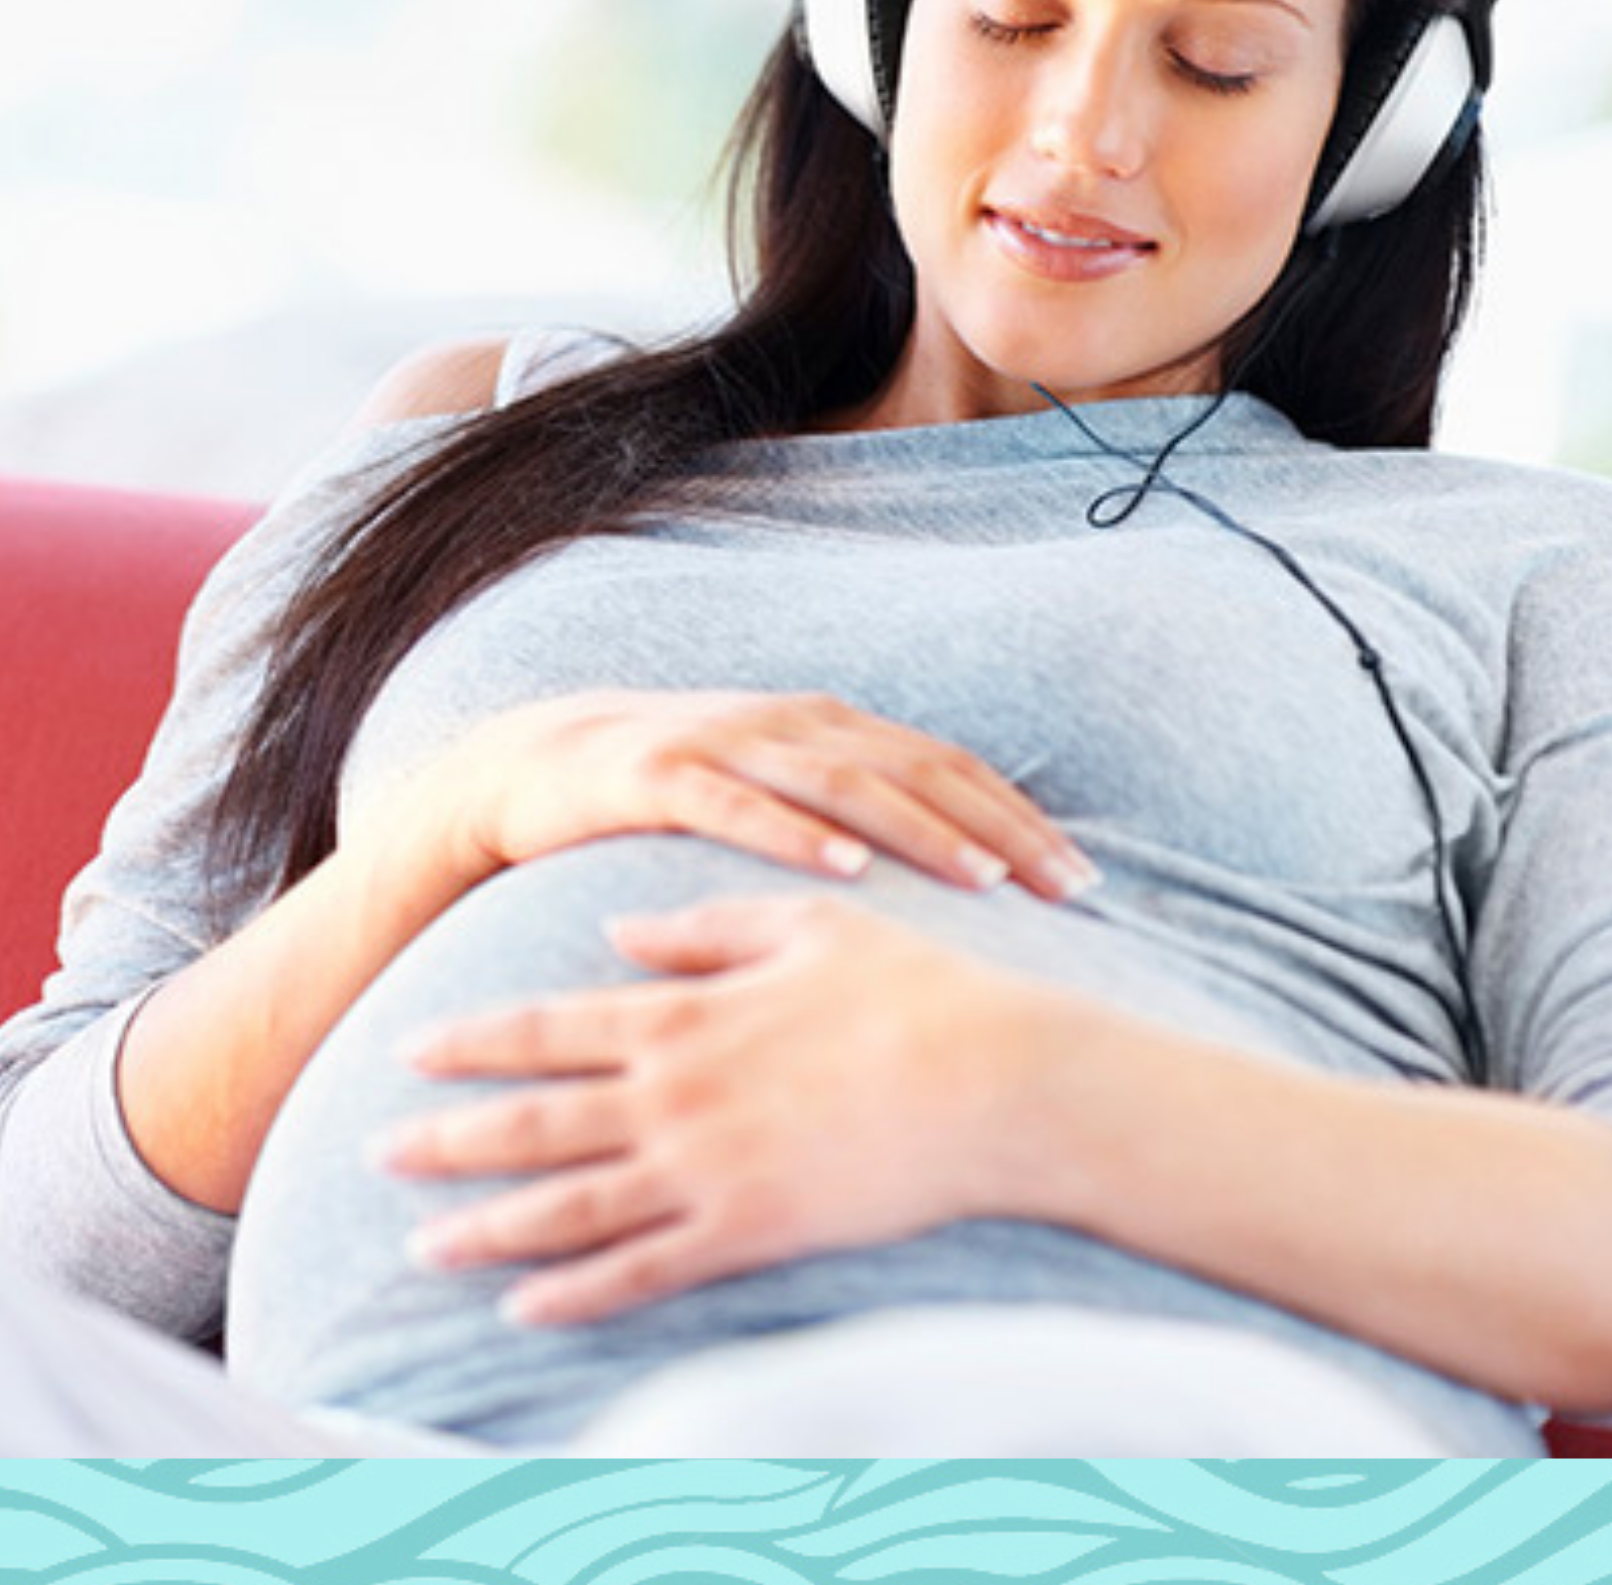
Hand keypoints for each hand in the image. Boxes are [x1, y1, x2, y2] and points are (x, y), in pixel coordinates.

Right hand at [347, 689, 1096, 902]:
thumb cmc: (667, 793)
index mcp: (827, 727)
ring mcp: (724, 743)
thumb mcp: (771, 794)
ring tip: (981, 880)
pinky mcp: (658, 774)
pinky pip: (738, 806)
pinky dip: (796, 836)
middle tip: (1068, 889)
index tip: (1086, 879)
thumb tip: (958, 873)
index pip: (947, 767)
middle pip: (917, 772)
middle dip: (1000, 830)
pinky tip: (844, 873)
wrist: (526, 764)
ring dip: (918, 831)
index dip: (1020, 815)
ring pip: (842, 785)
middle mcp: (788, 722)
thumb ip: (851, 816)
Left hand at [373, 892, 1091, 1324]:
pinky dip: (577, 1293)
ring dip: (488, 1227)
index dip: (472, 1043)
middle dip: (447, 1138)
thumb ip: (702, 925)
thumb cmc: (914, 988)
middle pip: (535, 1122)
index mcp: (681, 1015)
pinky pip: (644, 1272)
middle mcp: (675, 1095)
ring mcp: (707, 1169)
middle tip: (372, 1149)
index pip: (547, 1029)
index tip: (408, 1050)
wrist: (999, 1076)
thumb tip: (620, 925)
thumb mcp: (803, 925)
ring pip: (570, 1207)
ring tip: (421, 1246)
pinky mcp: (750, 1233)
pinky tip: (523, 1308)